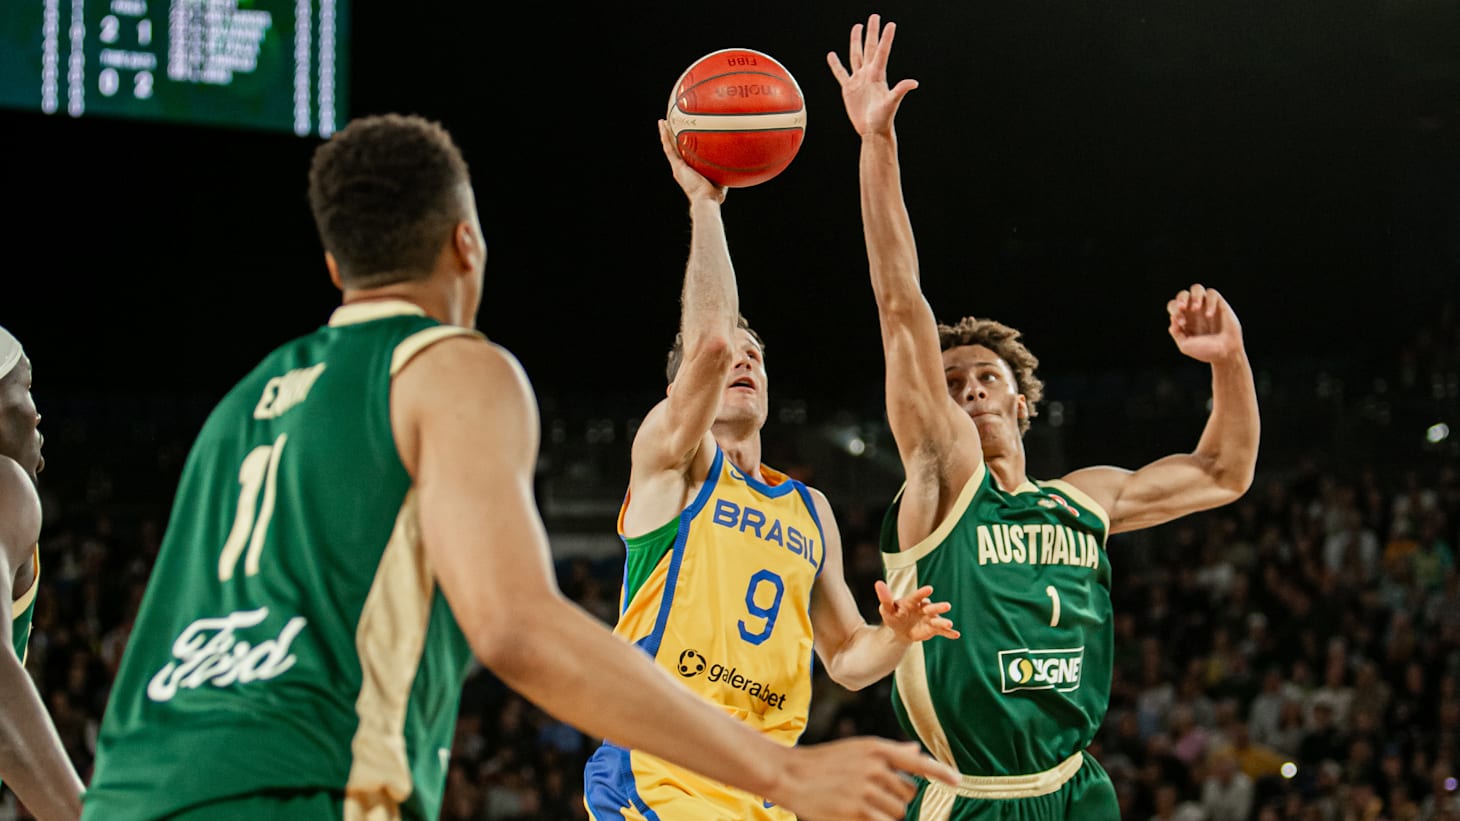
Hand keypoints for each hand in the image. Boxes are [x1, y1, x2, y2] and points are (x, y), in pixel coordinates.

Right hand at [658, 119, 724, 203]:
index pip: (684, 154)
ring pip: (669, 146)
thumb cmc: (714, 194)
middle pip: (674, 148)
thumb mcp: (721, 178)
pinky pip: (669, 148)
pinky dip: (665, 136)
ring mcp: (678, 167)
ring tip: (662, 122)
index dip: (682, 145)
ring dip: (665, 133)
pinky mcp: (677, 166)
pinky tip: (663, 126)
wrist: (706, 200)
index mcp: (689, 171)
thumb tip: (735, 160)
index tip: (683, 134)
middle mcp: (681, 168)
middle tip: (669, 124)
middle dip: (672, 137)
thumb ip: (724, 168)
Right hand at [773, 738, 957, 820]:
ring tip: (861, 806)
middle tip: (873, 796)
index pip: (916, 761)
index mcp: (875, 748)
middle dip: (898, 799)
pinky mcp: (857, 811)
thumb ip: (888, 752)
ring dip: (885, 815)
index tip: (958, 781)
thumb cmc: (823, 762)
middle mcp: (874, 767)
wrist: (790, 774)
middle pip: (908, 794)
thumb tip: (916, 750)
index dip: (940, 772)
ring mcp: (866, 790)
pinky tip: (857, 814)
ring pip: (897, 813)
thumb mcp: (856, 749)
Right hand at [827, 13, 918, 137]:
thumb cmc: (883, 119)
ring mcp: (858, 80)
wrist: (873, 130)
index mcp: (878, 76)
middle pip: (869, 48)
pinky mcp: (849, 88)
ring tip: (857, 27)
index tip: (890, 24)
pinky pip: (841, 73)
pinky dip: (835, 64)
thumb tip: (914, 83)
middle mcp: (869, 74)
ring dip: (856, 41)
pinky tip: (832, 55)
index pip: (881, 52)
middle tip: (874, 17)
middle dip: (872, 32)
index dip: (885, 38)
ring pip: (856, 56)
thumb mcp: (891, 103)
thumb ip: (900, 91)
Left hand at [876, 581, 958, 642]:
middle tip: (947, 606)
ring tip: (949, 624)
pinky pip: (942, 630)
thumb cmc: (893, 615)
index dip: (923, 593)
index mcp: (913, 601)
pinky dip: (949, 632)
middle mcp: (924, 608)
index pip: (917, 596)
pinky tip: (956, 635)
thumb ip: (885, 598)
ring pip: (938, 619)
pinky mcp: (933, 628)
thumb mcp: (887, 608)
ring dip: (944, 621)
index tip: (930, 589)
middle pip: (931, 607)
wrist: (900, 629)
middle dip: (938, 607)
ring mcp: (930, 618)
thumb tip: (878, 583)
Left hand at [1167, 284, 1244, 363]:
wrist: (1225, 353)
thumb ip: (1176, 332)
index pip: (1174, 306)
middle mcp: (1194, 311)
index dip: (1174, 310)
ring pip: (1197, 288)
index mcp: (1184, 318)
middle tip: (1183, 308)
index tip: (1182, 323)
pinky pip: (1212, 294)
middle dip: (1181, 299)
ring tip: (1196, 308)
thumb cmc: (1205, 351)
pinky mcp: (1219, 304)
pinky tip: (1209, 315)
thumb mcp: (1185, 346)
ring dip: (1194, 296)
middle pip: (1183, 294)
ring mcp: (1206, 306)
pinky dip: (1209, 302)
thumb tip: (1172, 319)